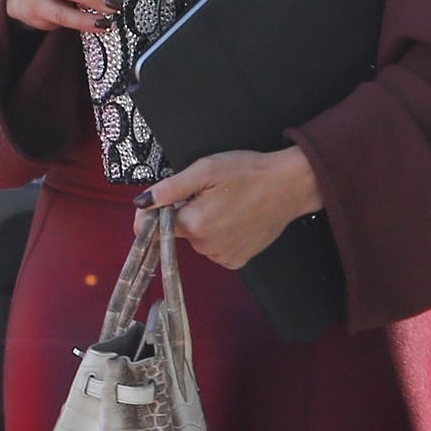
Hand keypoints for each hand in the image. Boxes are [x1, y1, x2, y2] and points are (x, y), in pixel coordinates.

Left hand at [132, 147, 323, 269]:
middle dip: (186, 212)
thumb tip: (140, 203)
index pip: (155, 226)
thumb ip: (170, 188)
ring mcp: (222, 256)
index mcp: (194, 224)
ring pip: (198, 240)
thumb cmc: (249, 172)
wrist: (290, 185)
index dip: (155, 212)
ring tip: (228, 203)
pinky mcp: (237, 261)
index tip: (167, 199)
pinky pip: (216, 248)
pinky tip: (236, 219)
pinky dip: (220, 235)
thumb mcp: (206, 169)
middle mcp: (205, 247)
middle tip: (210, 192)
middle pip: (179, 230)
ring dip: (204, 224)